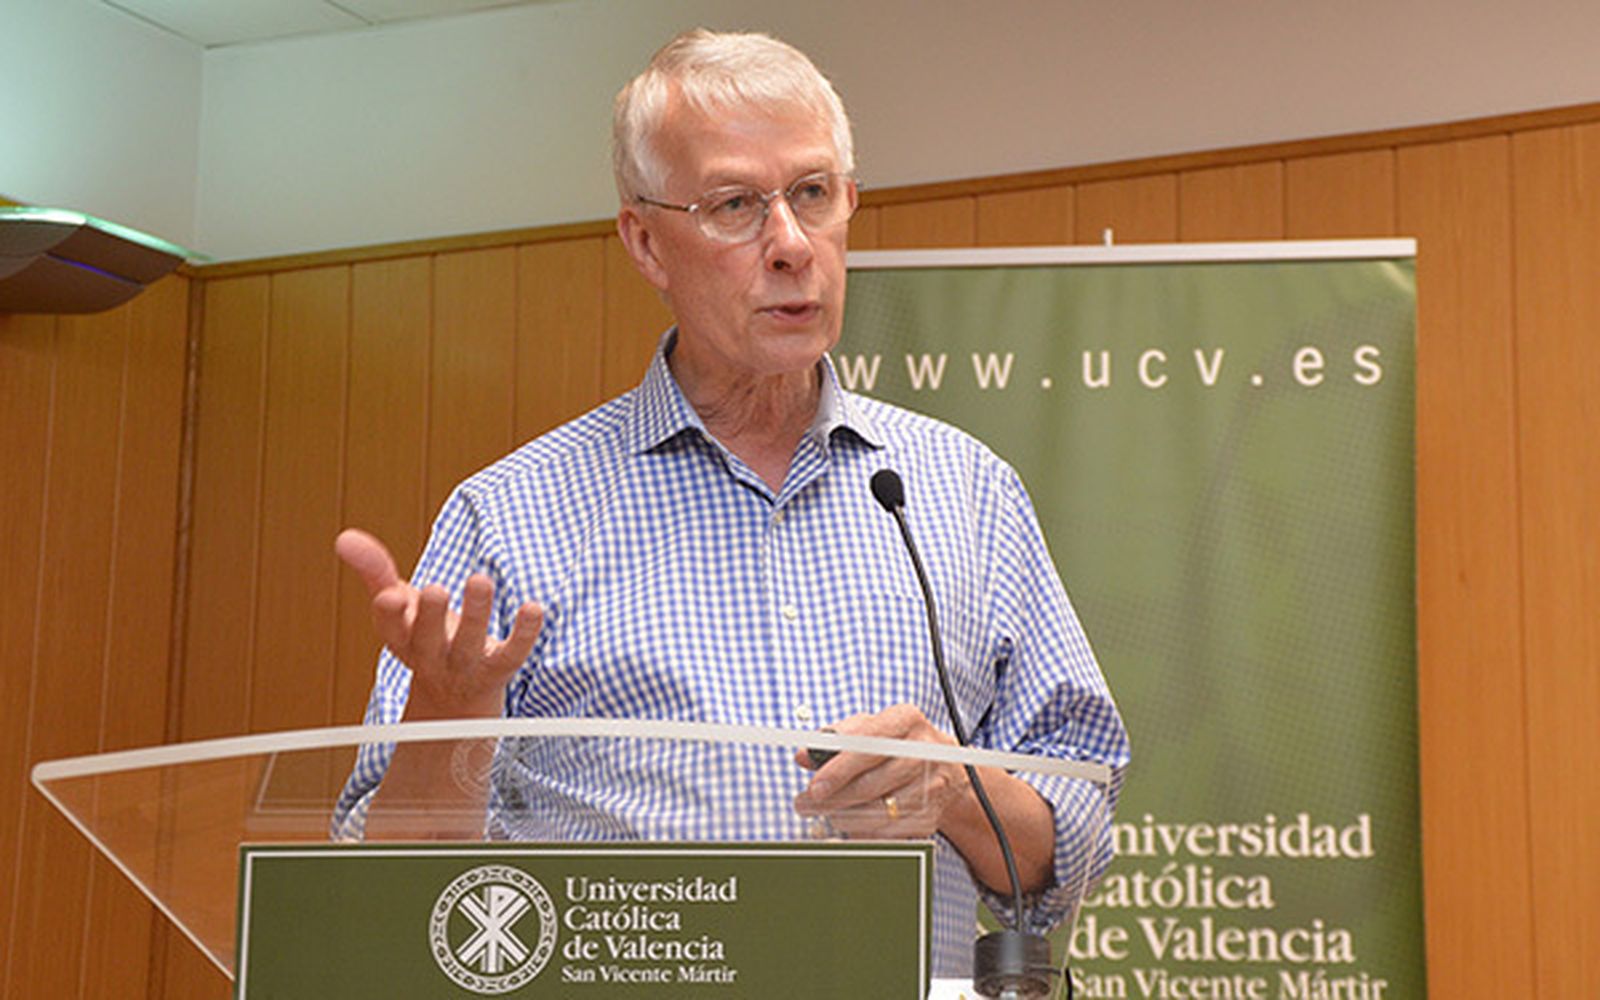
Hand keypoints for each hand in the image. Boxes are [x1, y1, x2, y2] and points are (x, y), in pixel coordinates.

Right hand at [336, 528, 542, 719]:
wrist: (455, 695)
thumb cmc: (423, 634)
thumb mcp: (397, 603)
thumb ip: (374, 570)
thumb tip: (344, 537)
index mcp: (402, 638)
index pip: (391, 628)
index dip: (389, 613)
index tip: (389, 596)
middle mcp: (431, 655)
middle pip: (428, 638)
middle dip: (430, 616)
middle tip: (435, 589)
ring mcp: (465, 665)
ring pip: (469, 644)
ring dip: (475, 615)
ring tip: (479, 581)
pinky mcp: (498, 669)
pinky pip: (512, 654)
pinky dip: (524, 632)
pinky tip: (533, 608)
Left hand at [792, 703, 969, 839]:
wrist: (947, 769)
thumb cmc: (897, 744)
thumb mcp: (870, 728)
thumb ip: (835, 739)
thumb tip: (804, 755)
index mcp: (905, 720)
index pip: (868, 745)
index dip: (839, 769)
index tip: (815, 786)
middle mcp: (923, 751)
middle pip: (871, 784)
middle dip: (833, 798)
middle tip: (805, 804)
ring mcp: (930, 786)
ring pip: (877, 812)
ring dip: (844, 817)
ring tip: (825, 812)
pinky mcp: (929, 815)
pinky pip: (888, 831)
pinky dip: (864, 831)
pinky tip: (851, 823)